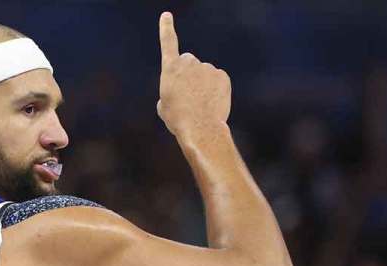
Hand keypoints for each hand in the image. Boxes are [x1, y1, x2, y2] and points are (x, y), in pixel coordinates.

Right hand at [156, 12, 231, 140]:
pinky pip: (217, 80)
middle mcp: (189, 63)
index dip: (166, 28)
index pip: (168, 43)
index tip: (167, 15)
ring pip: (204, 73)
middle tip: (188, 95)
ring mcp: (207, 68)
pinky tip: (212, 102)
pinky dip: (215, 89)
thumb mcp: (164, 105)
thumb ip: (170, 90)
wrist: (200, 128)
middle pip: (189, 62)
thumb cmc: (178, 119)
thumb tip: (180, 90)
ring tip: (200, 104)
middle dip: (189, 74)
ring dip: (202, 84)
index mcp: (170, 69)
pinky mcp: (222, 75)